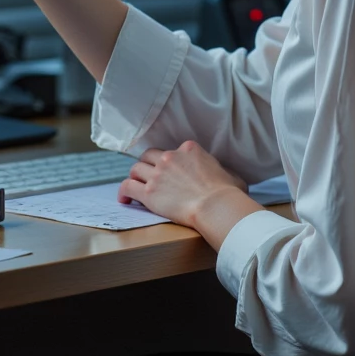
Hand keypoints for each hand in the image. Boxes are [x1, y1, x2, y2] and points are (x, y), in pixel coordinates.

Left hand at [119, 141, 258, 244]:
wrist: (217, 206)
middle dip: (148, 165)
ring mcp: (157, 174)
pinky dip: (124, 192)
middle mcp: (170, 157)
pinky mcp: (149, 193)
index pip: (173, 150)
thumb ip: (222, 170)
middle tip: (149, 176)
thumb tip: (226, 176)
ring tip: (135, 187)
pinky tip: (125, 200)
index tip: (171, 172)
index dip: (170, 161)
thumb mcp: (231, 174)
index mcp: (189, 149)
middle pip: (149, 156)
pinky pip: (127, 186)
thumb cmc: (228, 193)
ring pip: (135, 169)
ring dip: (135, 177)